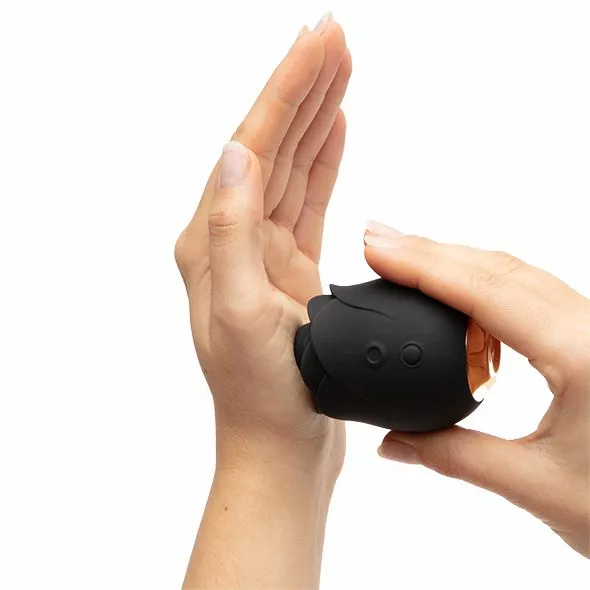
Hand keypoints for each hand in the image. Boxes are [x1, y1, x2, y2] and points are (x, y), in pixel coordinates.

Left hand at [175, 17, 349, 478]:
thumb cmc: (262, 396)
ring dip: (315, 117)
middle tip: (333, 38)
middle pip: (271, 146)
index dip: (284, 91)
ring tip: (339, 71)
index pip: (251, 147)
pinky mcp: (293, 268)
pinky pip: (309, 200)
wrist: (281, 444)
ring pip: (293, 167)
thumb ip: (232, 232)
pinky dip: (323, 161)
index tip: (316, 43)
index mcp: (212, 242)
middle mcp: (233, 239)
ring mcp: (264, 252)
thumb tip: (234, 155)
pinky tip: (334, 133)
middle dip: (302, 89)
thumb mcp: (241, 314)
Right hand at [364, 221, 589, 556]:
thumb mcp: (539, 488)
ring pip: (517, 274)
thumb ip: (457, 457)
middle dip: (431, 250)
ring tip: (404, 259)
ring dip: (456, 262)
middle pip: (499, 268)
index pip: (486, 291)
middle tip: (377, 240)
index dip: (423, 265)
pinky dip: (483, 283)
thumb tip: (393, 444)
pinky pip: (531, 292)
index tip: (376, 250)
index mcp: (582, 355)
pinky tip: (455, 294)